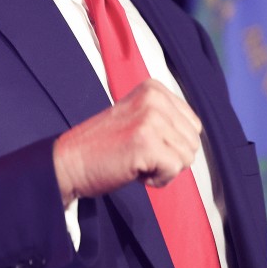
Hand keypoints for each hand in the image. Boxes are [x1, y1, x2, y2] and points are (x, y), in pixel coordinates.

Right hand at [52, 79, 202, 203]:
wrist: (69, 162)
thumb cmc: (102, 147)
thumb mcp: (137, 117)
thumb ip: (165, 118)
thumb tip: (196, 135)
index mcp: (153, 88)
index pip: (193, 124)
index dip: (171, 142)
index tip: (142, 141)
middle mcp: (153, 98)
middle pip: (193, 141)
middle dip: (170, 156)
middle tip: (137, 153)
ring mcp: (150, 118)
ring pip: (187, 157)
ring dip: (163, 168)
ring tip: (135, 160)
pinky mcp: (147, 142)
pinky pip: (175, 170)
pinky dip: (158, 179)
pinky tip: (134, 170)